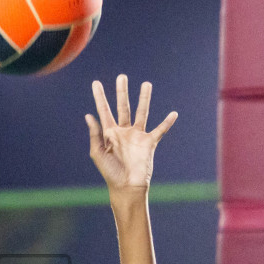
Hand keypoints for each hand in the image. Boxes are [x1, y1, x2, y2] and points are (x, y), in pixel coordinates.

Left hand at [86, 74, 177, 190]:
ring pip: (141, 112)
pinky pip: (160, 130)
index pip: (104, 110)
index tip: (96, 83)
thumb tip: (89, 115)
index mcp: (109, 133)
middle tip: (122, 76)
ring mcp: (137, 136)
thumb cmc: (110, 172)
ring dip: (144, 99)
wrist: (126, 187)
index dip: (99, 97)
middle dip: (122, 92)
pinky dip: (167, 122)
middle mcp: (123, 131)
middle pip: (123, 106)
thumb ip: (95, 134)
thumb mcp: (97, 153)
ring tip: (146, 84)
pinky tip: (173, 113)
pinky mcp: (149, 143)